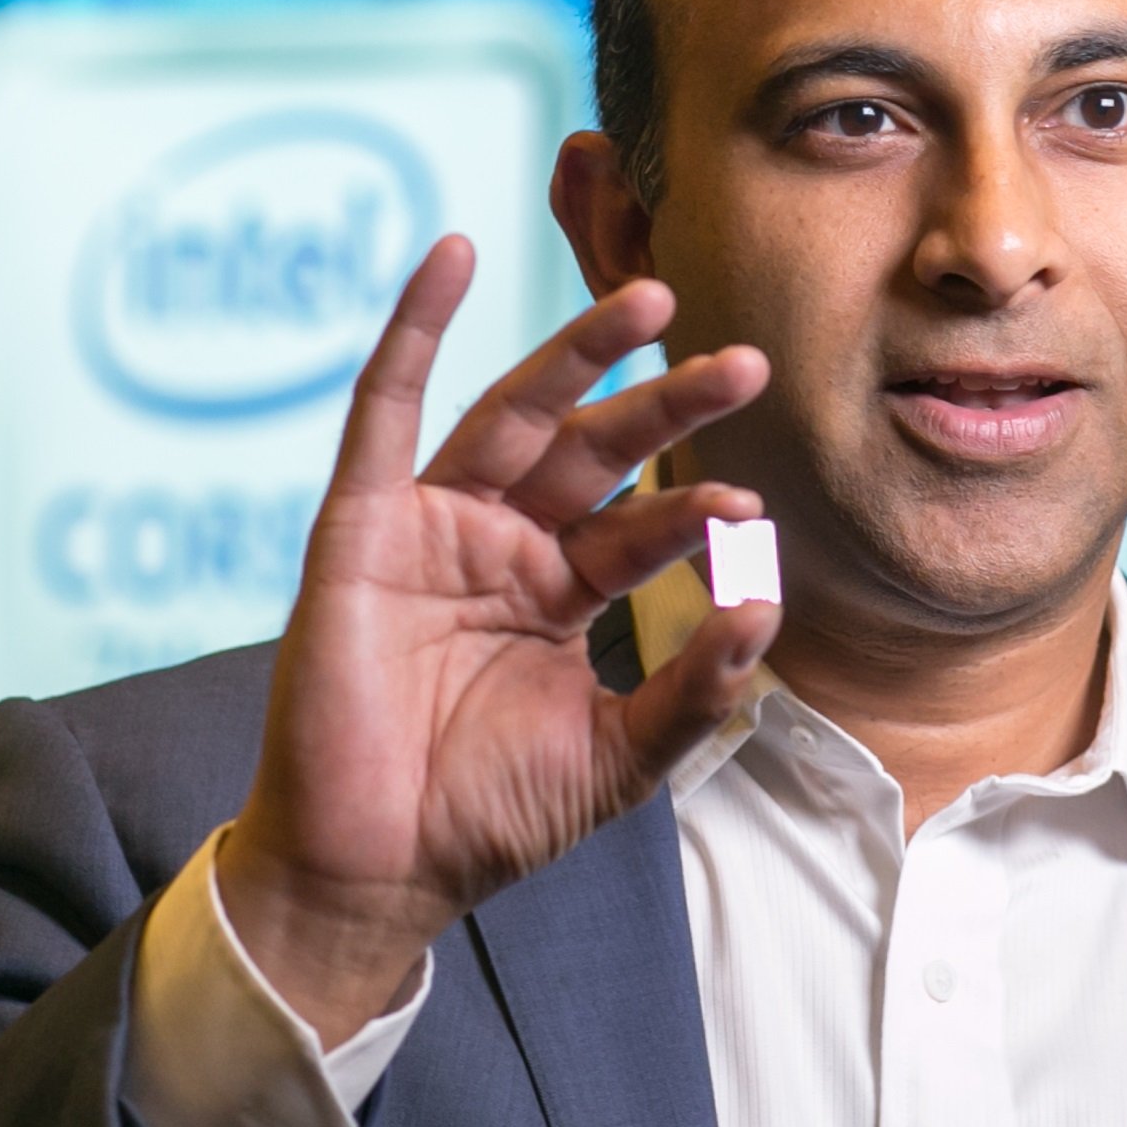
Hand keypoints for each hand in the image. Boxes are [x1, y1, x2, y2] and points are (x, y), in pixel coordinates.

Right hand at [216, 239, 780, 1041]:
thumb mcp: (619, 758)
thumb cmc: (488, 818)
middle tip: (745, 364)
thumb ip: (694, 691)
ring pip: (514, 413)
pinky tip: (452, 256)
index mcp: (561, 591)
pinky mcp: (360, 523)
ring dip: (578, 351)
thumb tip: (766, 610)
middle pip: (594, 447)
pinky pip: (384, 407)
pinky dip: (413, 325)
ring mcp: (431, 526)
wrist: (376, 870)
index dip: (694, 512)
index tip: (752, 507)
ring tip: (652, 300)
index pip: (640, 527)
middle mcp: (502, 544)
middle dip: (667, 405)